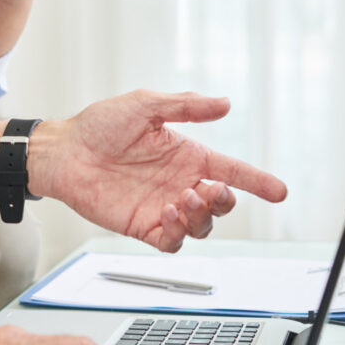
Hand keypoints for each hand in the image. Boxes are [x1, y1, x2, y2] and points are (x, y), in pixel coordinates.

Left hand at [31, 91, 287, 252]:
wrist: (64, 151)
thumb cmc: (99, 125)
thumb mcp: (145, 105)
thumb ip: (185, 106)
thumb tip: (225, 103)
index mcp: (187, 155)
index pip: (232, 171)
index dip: (257, 181)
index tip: (279, 190)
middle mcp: (179, 182)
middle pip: (221, 204)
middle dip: (225, 201)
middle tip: (209, 190)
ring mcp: (162, 206)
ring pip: (202, 226)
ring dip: (202, 217)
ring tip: (184, 199)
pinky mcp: (142, 226)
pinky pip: (172, 241)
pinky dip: (178, 233)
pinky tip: (167, 213)